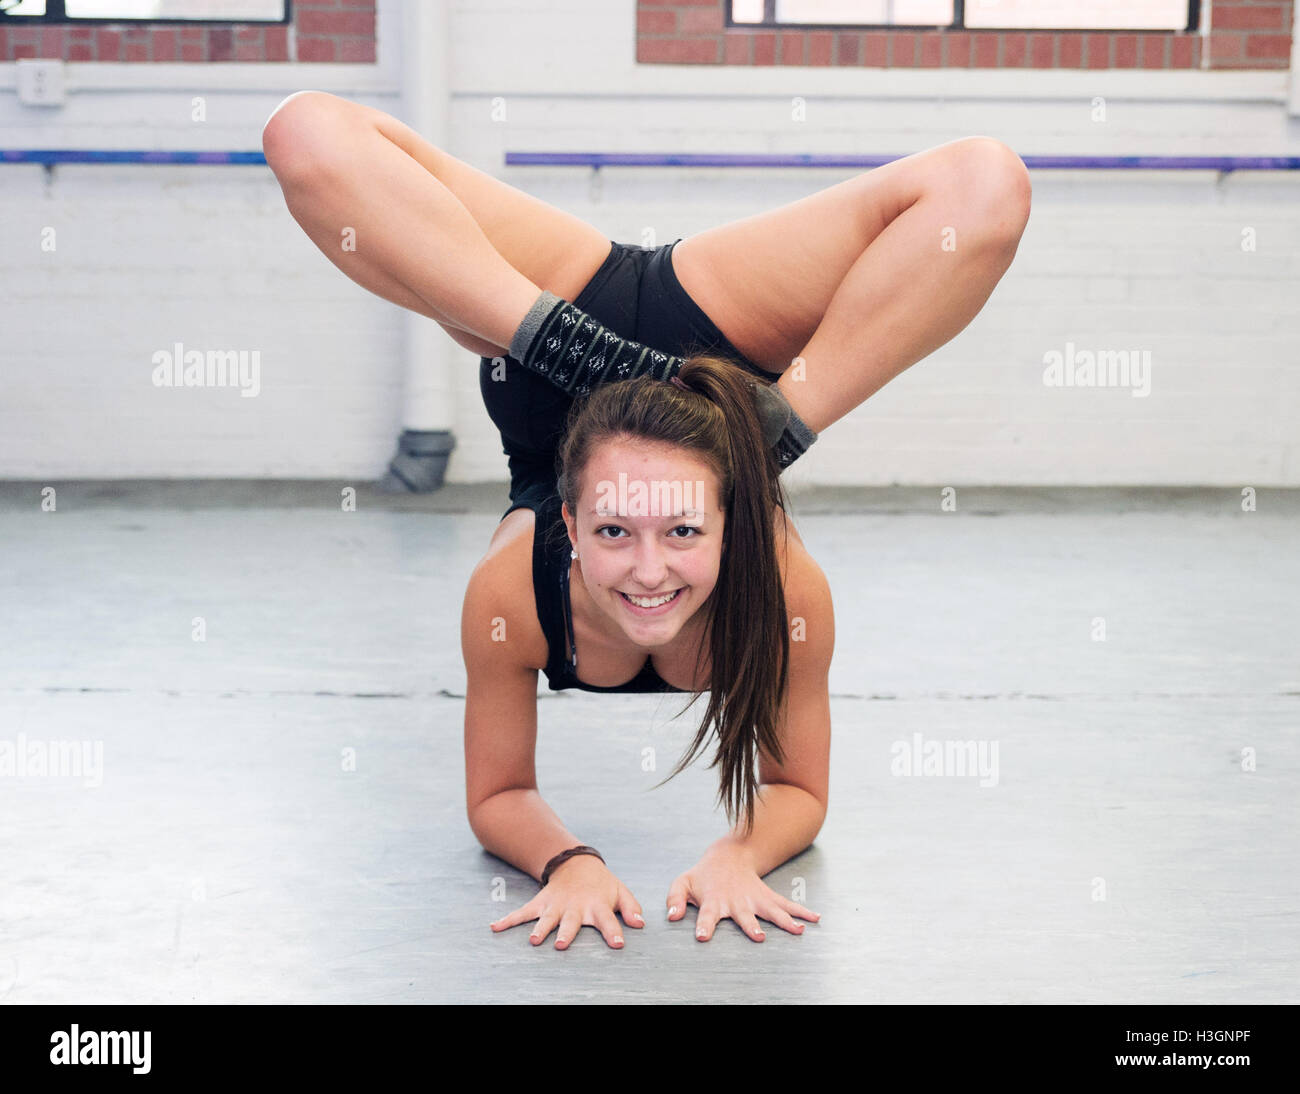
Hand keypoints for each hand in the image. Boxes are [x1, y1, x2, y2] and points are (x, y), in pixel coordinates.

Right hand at [489, 855, 644, 949]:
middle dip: (566, 932)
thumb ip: (631, 908)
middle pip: (571, 922)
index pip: (608, 919)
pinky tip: (495, 928)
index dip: (613, 931)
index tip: (617, 944)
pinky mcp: (541, 903)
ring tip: (534, 940)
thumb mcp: (620, 892)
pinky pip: (523, 912)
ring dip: (540, 929)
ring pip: (547, 919)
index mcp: (597, 906)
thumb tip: (640, 924)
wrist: (576, 863)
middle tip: (562, 944)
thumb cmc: (601, 885)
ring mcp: (556, 905)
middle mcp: (575, 907)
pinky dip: (508, 920)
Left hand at [666, 844, 819, 941]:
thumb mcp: (683, 883)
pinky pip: (786, 905)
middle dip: (750, 926)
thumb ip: (675, 898)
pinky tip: (815, 919)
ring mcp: (754, 900)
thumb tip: (671, 917)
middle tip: (758, 936)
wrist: (728, 856)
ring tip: (799, 930)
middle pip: (744, 916)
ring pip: (771, 911)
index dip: (704, 925)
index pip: (706, 915)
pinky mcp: (767, 897)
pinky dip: (802, 912)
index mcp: (714, 901)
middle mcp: (736, 902)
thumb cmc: (703, 876)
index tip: (703, 936)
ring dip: (785, 921)